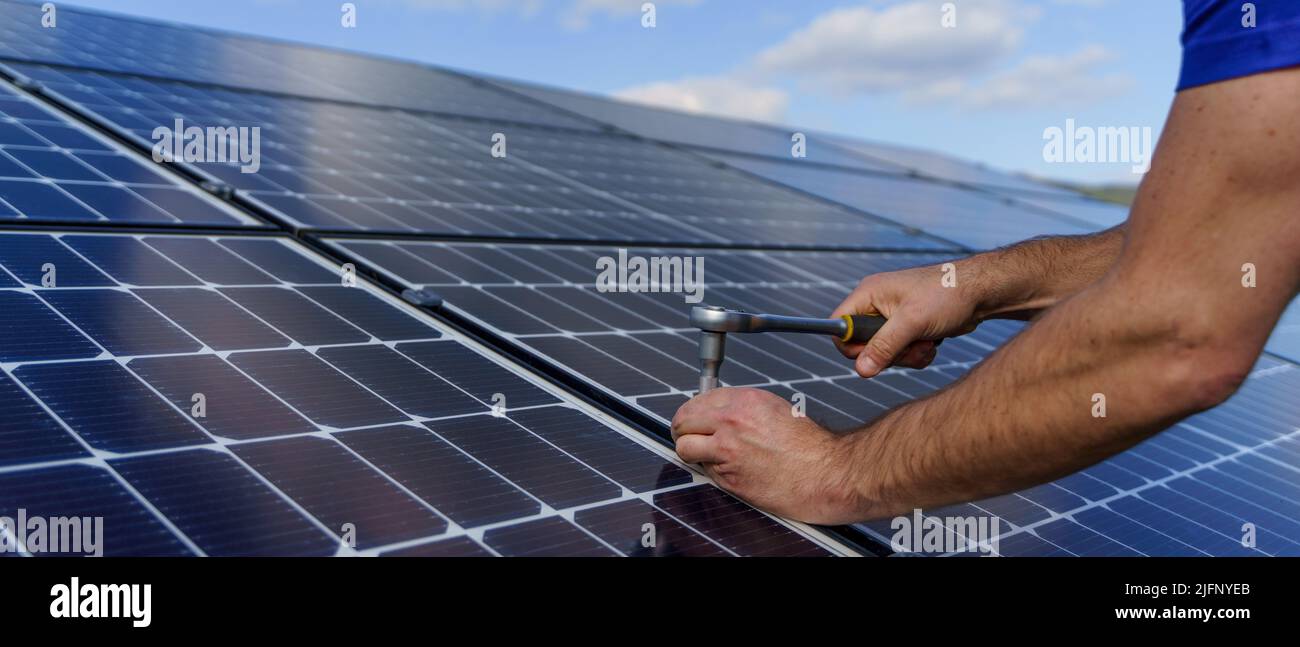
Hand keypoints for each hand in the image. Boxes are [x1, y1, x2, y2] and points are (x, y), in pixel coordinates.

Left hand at [671, 388, 864, 524]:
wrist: (826, 473)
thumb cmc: (808, 446)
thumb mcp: (775, 409)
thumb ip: (743, 408)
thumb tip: (717, 410)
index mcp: (744, 400)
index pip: (697, 400)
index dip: (695, 412)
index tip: (696, 419)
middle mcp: (731, 421)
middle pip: (683, 421)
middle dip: (685, 430)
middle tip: (691, 436)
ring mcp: (727, 450)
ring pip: (684, 447)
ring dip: (691, 451)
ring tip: (703, 454)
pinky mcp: (728, 477)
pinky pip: (702, 470)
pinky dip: (709, 471)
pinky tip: (728, 470)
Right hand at [832, 261, 982, 377]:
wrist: (980, 293)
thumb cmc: (947, 295)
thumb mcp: (912, 322)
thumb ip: (884, 346)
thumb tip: (861, 369)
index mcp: (869, 294)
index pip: (840, 325)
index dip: (851, 345)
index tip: (874, 353)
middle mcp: (876, 306)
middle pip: (862, 346)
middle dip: (888, 354)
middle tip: (910, 346)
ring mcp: (892, 318)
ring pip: (883, 353)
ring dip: (906, 356)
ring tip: (926, 344)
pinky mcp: (907, 330)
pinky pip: (899, 353)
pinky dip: (915, 355)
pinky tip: (931, 344)